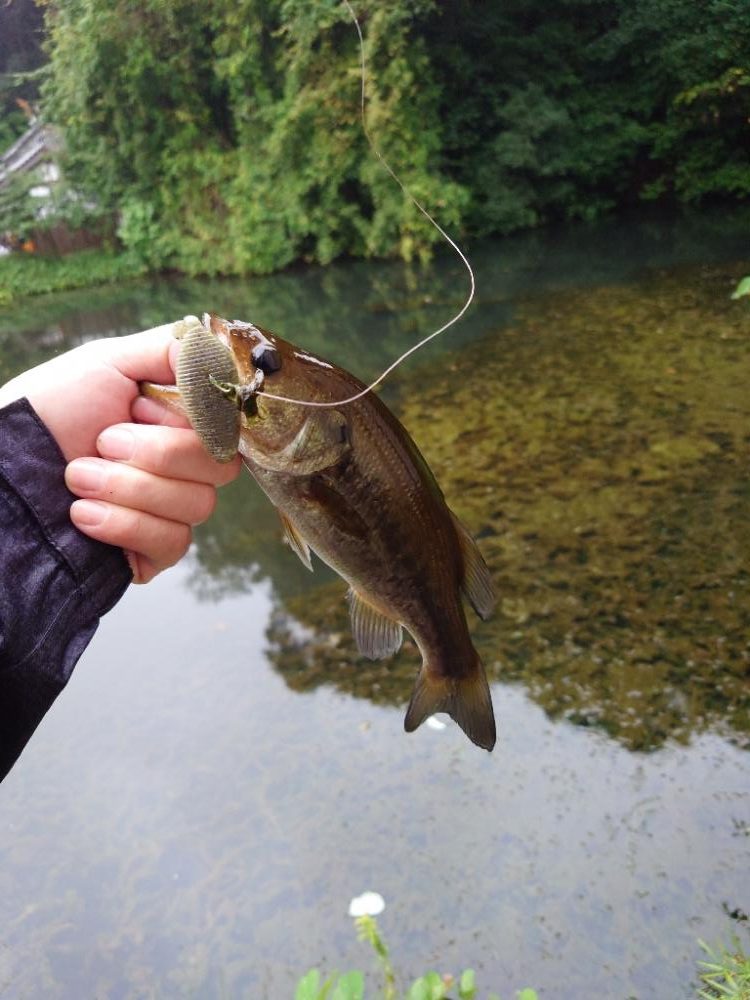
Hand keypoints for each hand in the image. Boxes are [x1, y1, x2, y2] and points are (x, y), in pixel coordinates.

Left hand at [0, 325, 240, 582]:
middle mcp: (182, 467)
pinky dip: (123, 524)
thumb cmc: (48, 411)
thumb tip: (223, 358)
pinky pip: (173, 542)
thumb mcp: (106, 361)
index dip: (189, 421)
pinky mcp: (154, 552)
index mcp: (178, 421)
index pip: (226, 426)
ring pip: (197, 505)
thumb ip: (171, 348)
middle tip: (101, 442)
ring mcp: (171, 512)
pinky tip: (82, 516)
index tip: (138, 407)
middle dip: (155, 454)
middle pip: (220, 467)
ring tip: (75, 477)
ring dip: (128, 488)